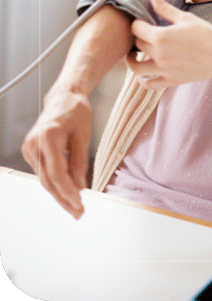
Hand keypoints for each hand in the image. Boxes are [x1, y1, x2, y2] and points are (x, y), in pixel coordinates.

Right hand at [21, 89, 91, 218]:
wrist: (64, 98)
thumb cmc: (76, 111)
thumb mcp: (84, 136)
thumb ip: (80, 163)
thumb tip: (80, 187)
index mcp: (48, 137)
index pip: (56, 173)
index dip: (68, 192)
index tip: (79, 204)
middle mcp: (34, 143)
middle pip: (48, 181)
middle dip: (63, 199)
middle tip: (78, 212)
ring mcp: (29, 148)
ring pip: (44, 179)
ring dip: (59, 194)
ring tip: (75, 207)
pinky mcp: (30, 151)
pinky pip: (43, 172)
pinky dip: (55, 183)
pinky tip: (67, 192)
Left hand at [128, 0, 211, 87]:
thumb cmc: (206, 34)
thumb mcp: (185, 18)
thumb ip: (165, 7)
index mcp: (161, 36)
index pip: (136, 28)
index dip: (136, 22)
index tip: (141, 20)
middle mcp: (159, 54)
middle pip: (136, 45)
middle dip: (137, 38)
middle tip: (141, 34)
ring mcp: (163, 70)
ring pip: (136, 67)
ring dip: (131, 60)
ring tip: (133, 54)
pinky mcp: (170, 80)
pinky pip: (148, 85)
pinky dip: (141, 80)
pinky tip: (143, 74)